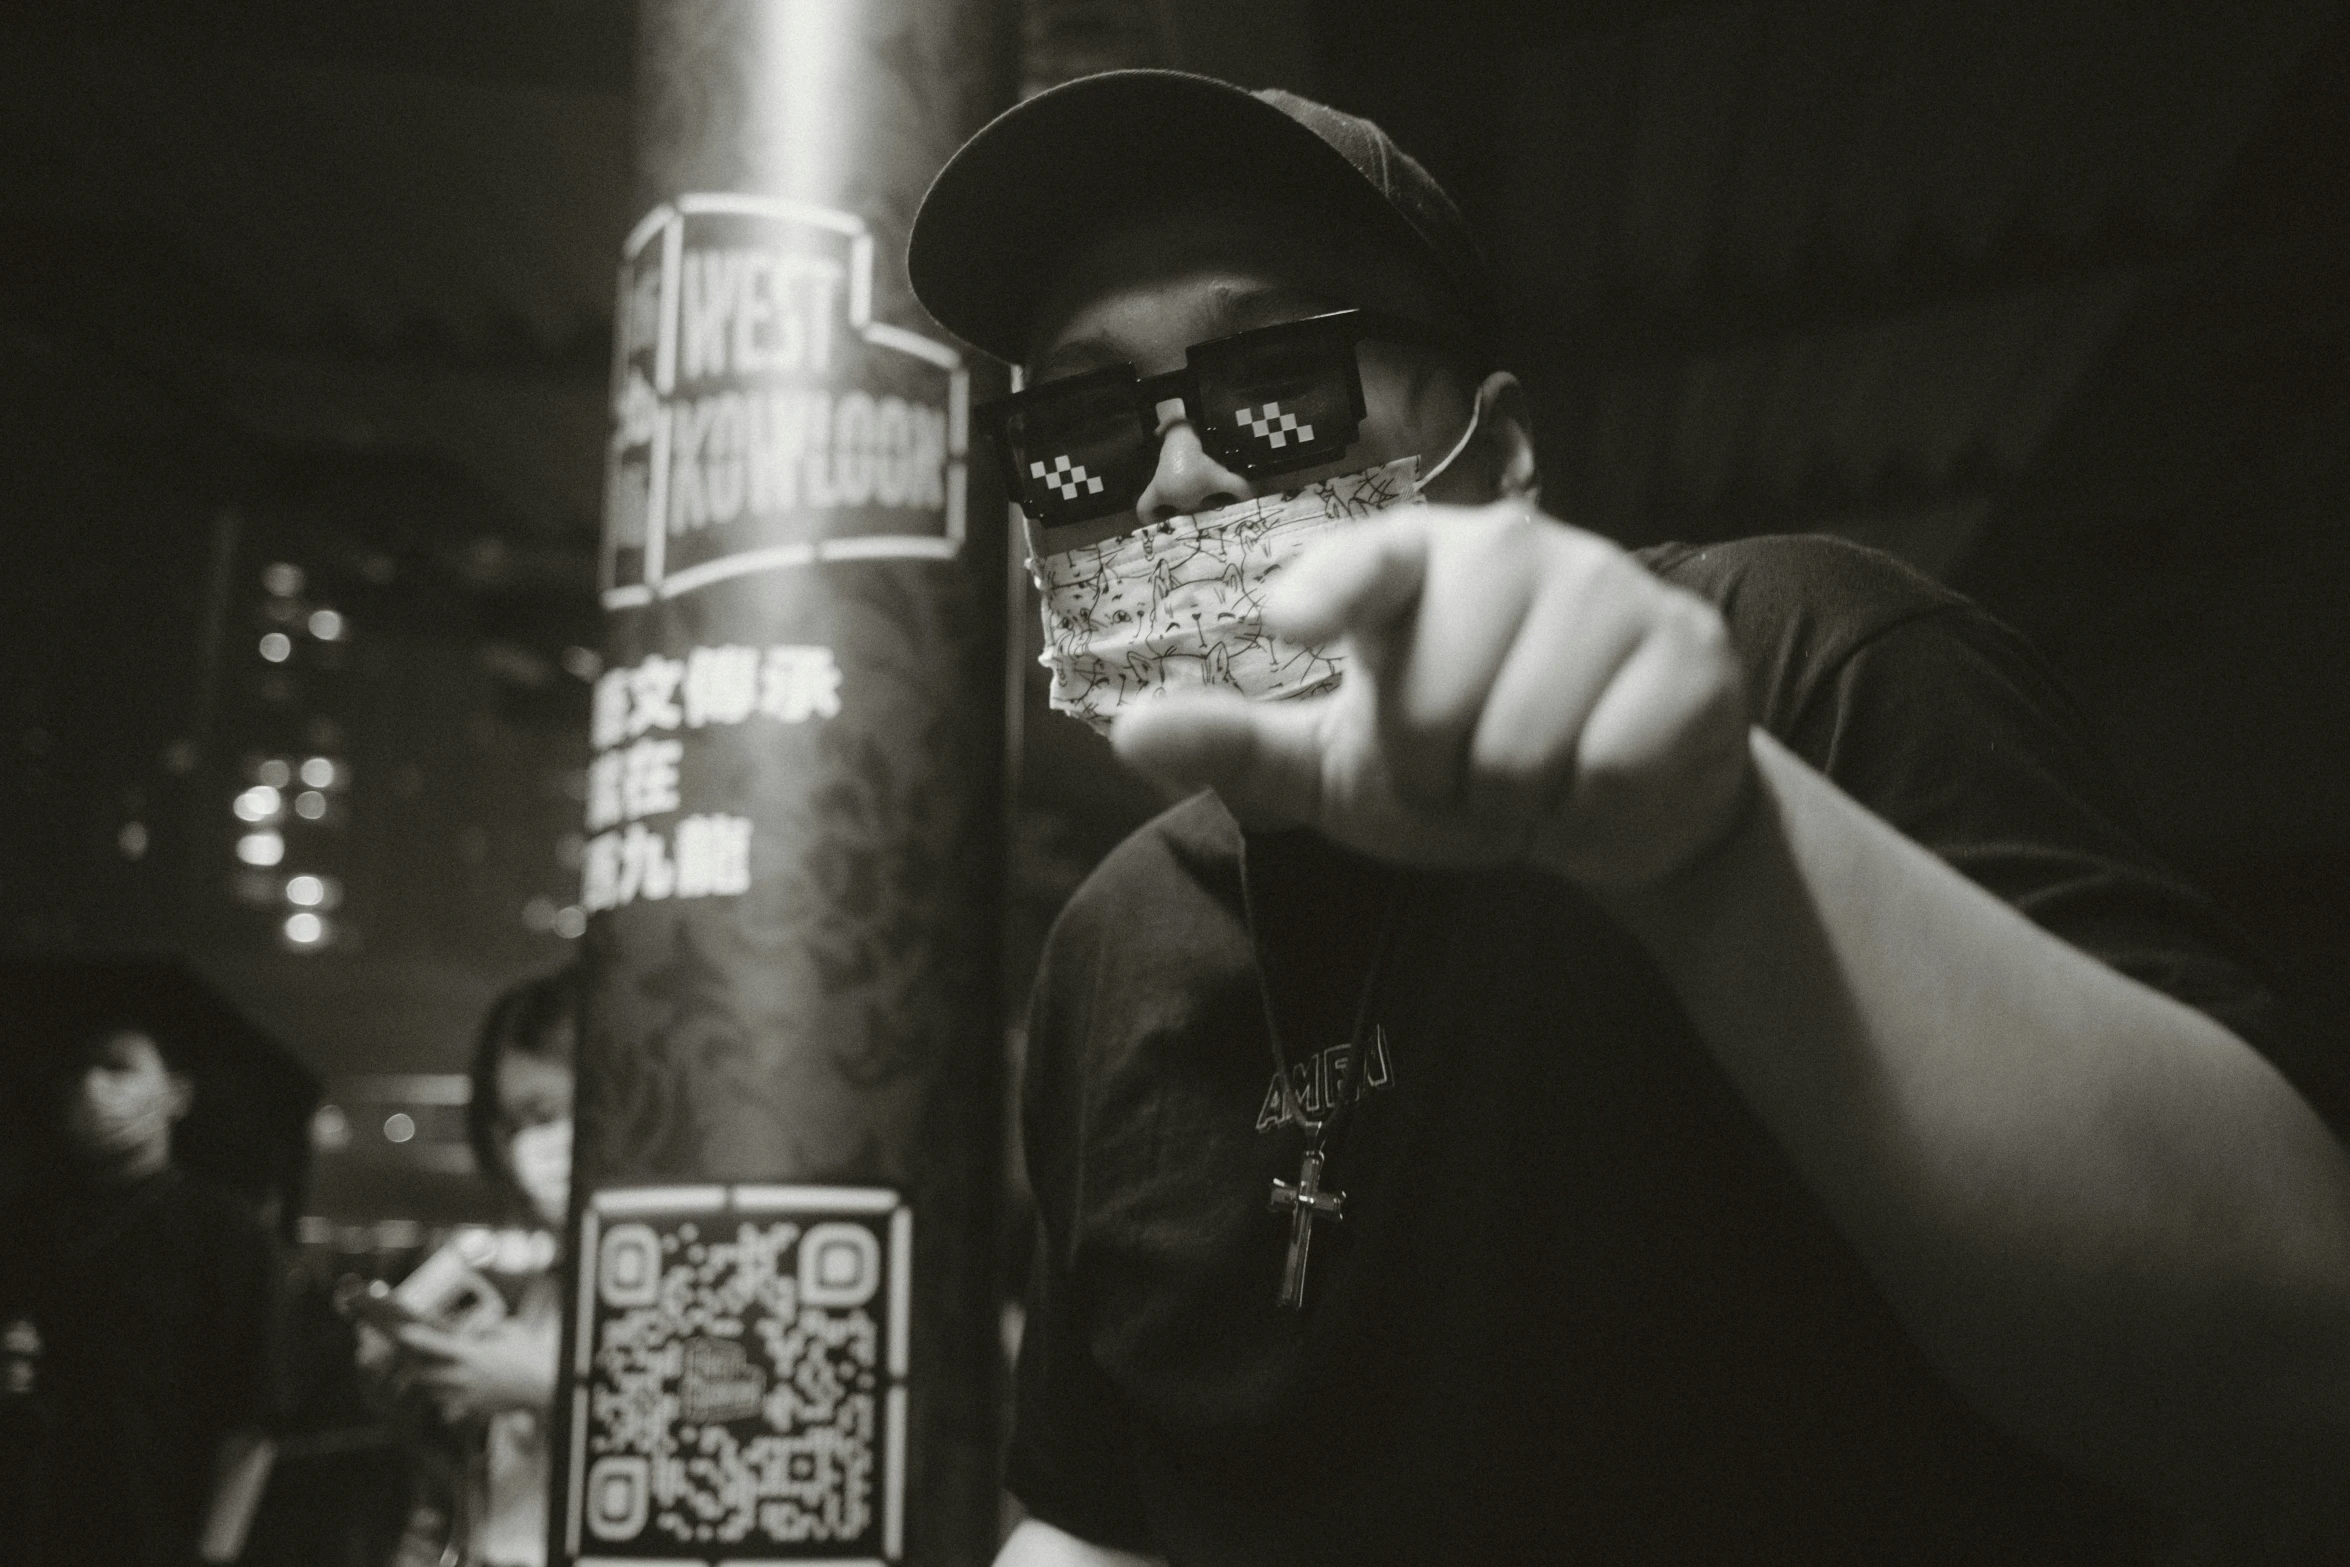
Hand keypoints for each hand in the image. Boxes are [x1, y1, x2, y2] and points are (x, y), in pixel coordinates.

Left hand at [389, 1319, 557, 1422]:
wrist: (544, 1386)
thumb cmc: (529, 1354)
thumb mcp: (509, 1329)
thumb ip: (485, 1327)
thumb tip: (468, 1328)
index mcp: (472, 1354)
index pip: (435, 1345)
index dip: (416, 1338)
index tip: (402, 1332)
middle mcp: (465, 1376)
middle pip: (424, 1374)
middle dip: (412, 1367)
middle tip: (407, 1359)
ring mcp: (467, 1395)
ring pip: (432, 1392)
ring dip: (426, 1383)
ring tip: (425, 1373)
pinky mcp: (473, 1409)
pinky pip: (448, 1405)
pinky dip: (443, 1396)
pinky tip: (448, 1388)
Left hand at [1112, 502, 1752, 888]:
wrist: (1615, 810)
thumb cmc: (1463, 767)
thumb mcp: (1341, 766)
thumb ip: (1241, 745)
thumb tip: (1126, 732)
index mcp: (1418, 560)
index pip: (1367, 559)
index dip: (1331, 587)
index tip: (1291, 619)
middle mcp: (1515, 550)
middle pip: (1434, 700)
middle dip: (1440, 776)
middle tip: (1468, 768)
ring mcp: (1611, 591)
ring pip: (1522, 742)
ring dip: (1517, 797)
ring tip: (1530, 774)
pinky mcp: (1690, 652)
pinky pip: (1609, 764)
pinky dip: (1592, 804)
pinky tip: (1597, 774)